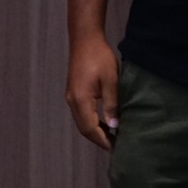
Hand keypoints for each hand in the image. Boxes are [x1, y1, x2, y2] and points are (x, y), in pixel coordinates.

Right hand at [65, 36, 119, 150]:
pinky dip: (91, 122)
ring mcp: (71, 97)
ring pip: (81, 122)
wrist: (85, 39)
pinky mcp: (73, 92)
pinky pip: (81, 113)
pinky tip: (103, 122)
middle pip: (84, 128)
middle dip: (98, 139)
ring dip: (95, 131)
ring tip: (111, 136)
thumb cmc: (100, 57)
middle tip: (115, 146)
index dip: (102, 140)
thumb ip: (111, 103)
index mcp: (81, 100)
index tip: (115, 148)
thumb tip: (114, 125)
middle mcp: (72, 101)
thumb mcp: (111, 80)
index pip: (90, 128)